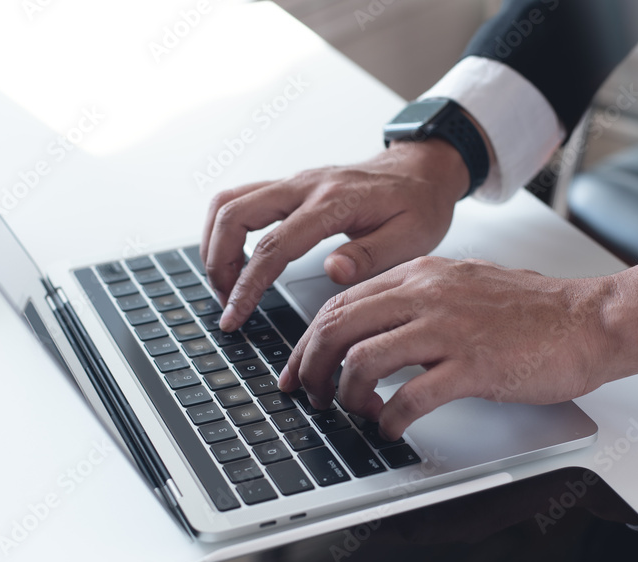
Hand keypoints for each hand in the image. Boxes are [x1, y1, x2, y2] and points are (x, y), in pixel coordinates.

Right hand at [200, 138, 469, 330]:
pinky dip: (225, 229)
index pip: (274, 245)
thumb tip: (332, 271)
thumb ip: (370, 256)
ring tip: (225, 284)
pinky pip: (240, 199)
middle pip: (234, 213)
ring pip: (229, 201)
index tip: (235, 316)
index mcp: (333, 202)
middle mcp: (305, 185)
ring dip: (214, 244)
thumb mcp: (412, 238)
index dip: (247, 284)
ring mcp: (294, 182)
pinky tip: (233, 258)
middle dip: (218, 262)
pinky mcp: (289, 187)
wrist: (422, 170)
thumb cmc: (419, 205)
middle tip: (226, 302)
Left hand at [277, 258, 637, 439]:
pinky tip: (391, 429)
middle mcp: (427, 295)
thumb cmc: (534, 311)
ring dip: (346, 396)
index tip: (298, 368)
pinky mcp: (473, 365)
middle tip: (309, 396)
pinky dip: (390, 419)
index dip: (308, 341)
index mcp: (421, 275)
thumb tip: (374, 333)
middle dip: (311, 368)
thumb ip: (416, 303)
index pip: (340, 303)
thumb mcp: (463, 288)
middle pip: (338, 328)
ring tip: (351, 414)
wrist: (591, 320)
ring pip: (363, 360)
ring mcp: (449, 329)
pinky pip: (411, 396)